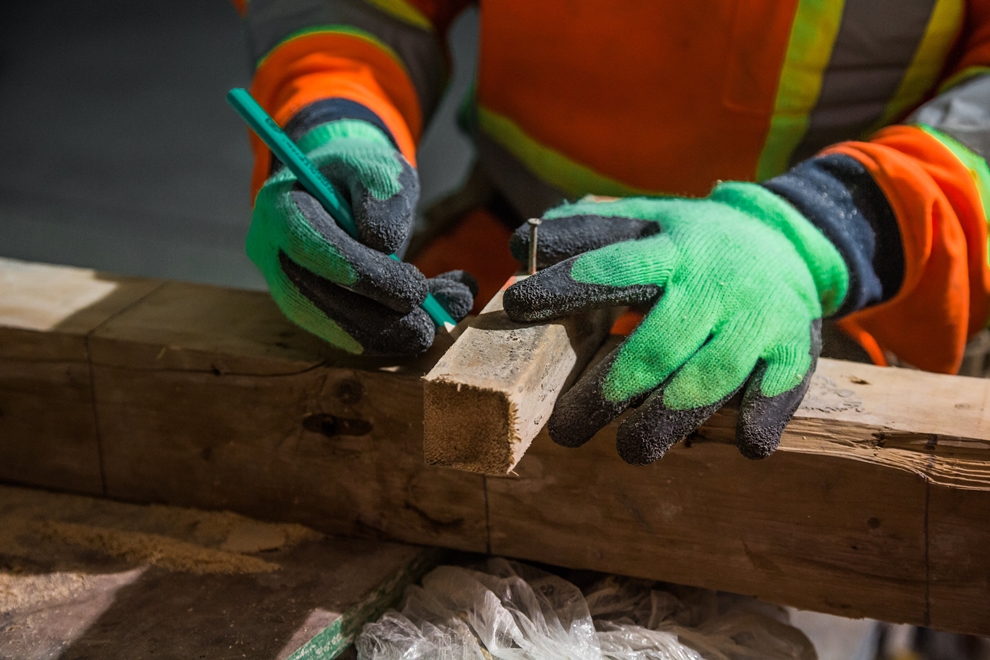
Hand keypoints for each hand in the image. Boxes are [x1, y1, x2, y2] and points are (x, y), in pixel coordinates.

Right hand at [247, 118, 474, 355]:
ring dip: (389, 334)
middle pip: (316, 298)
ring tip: (438, 324)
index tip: (413, 287)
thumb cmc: (358, 174)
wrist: (339, 188)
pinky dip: (389, 335)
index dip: (360, 272)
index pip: (309, 245)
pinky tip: (429, 323)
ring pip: (331, 326)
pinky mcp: (309, 310)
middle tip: (430, 324)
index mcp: (279, 206)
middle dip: (378, 318)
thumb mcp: (377, 167)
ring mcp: (284, 287)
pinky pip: (344, 334)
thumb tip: (381, 241)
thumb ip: (380, 193)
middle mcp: (271, 252)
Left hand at [504, 182, 847, 461]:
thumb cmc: (694, 242)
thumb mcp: (647, 222)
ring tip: (630, 450)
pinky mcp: (794, 348)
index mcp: (670, 250)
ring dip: (669, 418)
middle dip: (609, 391)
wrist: (789, 237)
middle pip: (658, 344)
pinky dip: (762, 417)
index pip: (613, 268)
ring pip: (712, 377)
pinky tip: (744, 444)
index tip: (516, 307)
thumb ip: (588, 233)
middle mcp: (714, 285)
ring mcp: (757, 318)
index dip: (566, 288)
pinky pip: (781, 388)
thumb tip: (520, 243)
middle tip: (565, 431)